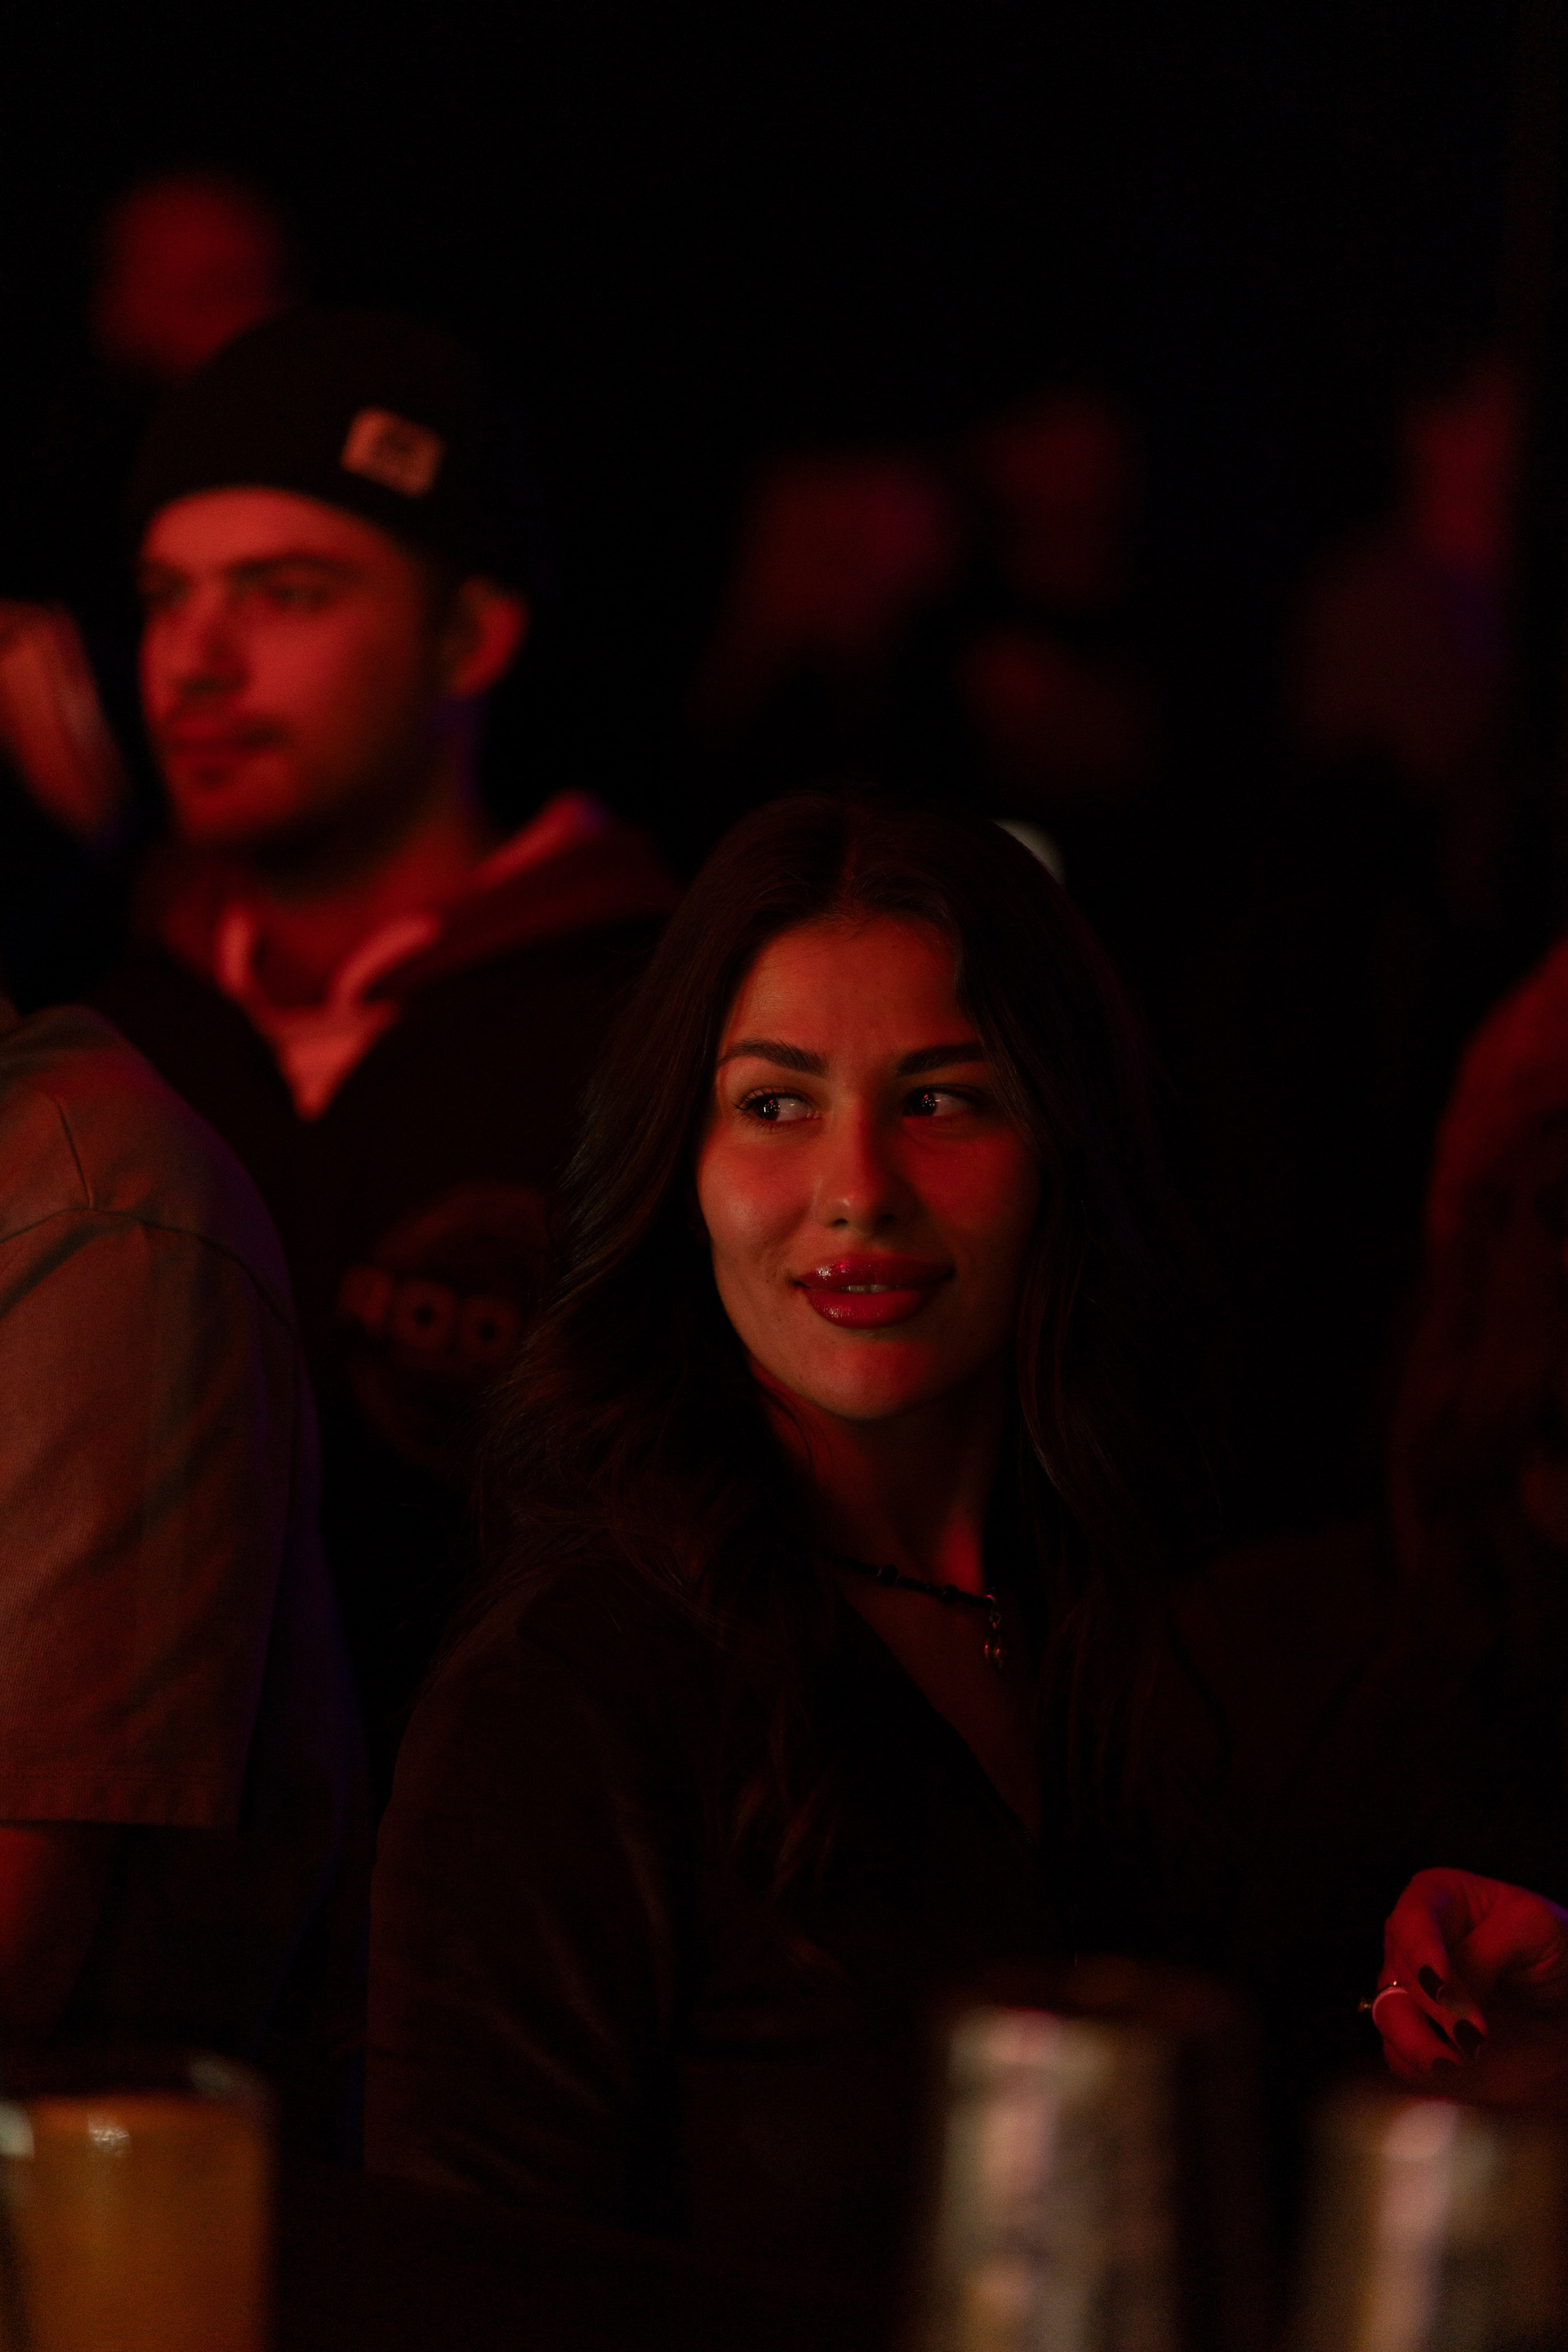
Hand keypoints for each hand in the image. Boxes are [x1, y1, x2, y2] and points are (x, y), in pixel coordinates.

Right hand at [1376, 1868, 1567, 2099]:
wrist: (1567, 2001)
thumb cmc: (1551, 1947)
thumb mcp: (1531, 1927)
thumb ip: (1485, 1952)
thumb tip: (1447, 1995)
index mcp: (1436, 1900)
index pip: (1411, 1922)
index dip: (1420, 1953)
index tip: (1439, 1986)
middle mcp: (1414, 1944)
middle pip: (1396, 1973)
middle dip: (1431, 2008)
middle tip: (1471, 2036)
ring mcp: (1412, 1991)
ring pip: (1389, 2017)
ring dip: (1418, 2044)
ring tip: (1458, 2064)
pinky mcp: (1421, 2035)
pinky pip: (1400, 2055)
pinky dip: (1421, 2067)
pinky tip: (1455, 2071)